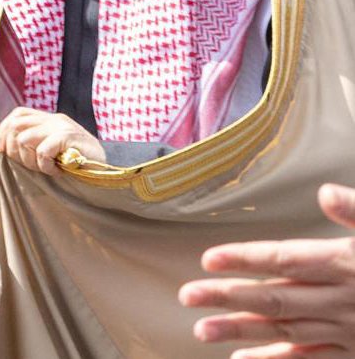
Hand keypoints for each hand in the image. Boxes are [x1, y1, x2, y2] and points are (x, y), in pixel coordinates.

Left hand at [0, 107, 104, 175]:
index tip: (3, 150)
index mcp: (49, 119)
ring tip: (45, 168)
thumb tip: (1, 146)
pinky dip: (44, 166)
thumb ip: (32, 143)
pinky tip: (56, 171)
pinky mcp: (68, 137)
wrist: (110, 167)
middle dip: (13, 150)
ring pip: (24, 139)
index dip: (4, 131)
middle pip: (15, 126)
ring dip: (29, 160)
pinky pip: (42, 151)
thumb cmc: (79, 162)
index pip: (17, 115)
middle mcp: (54, 119)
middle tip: (29, 165)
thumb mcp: (52, 148)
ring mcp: (61, 126)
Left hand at [179, 183, 354, 357]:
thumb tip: (325, 192)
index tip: (208, 258)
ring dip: (243, 332)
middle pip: (277, 299)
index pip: (286, 260)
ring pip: (288, 332)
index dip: (247, 259)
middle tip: (187, 296)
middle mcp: (343, 299)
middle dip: (229, 297)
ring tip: (201, 330)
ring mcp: (349, 329)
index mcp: (347, 263)